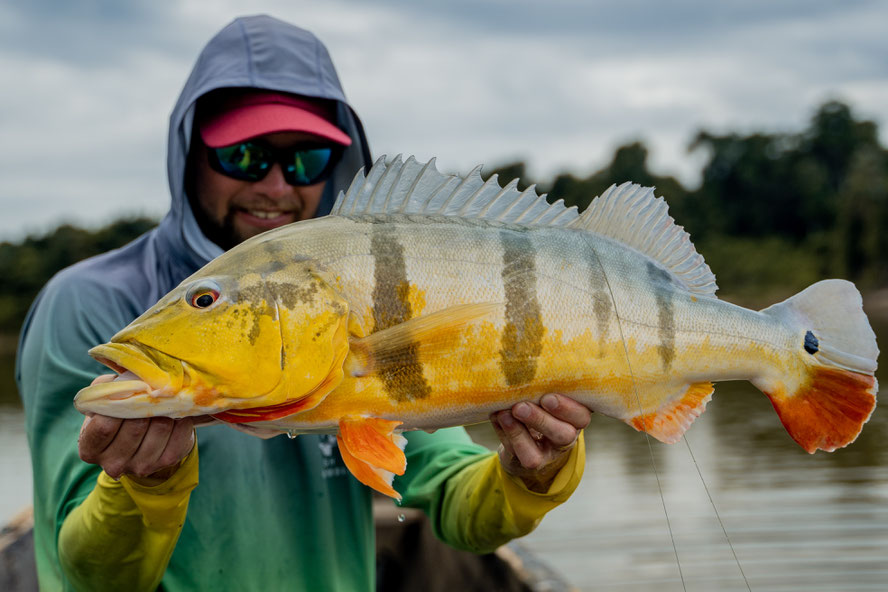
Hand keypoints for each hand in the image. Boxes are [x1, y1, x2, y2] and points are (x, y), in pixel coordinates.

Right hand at [78, 375, 197, 484]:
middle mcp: (113, 463)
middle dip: (145, 404)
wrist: (143, 437)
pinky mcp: (167, 461)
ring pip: (161, 427)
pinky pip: (180, 433)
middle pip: (136, 426)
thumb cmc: (119, 413)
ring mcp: (141, 466)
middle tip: (150, 393)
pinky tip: (175, 413)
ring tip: (163, 402)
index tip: (127, 391)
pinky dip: (181, 419)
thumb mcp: (105, 399)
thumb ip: (108, 388)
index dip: (118, 405)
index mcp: (90, 449)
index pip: (104, 426)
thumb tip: (130, 375)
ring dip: (165, 410)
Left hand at [490, 393, 591, 492]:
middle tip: (521, 407)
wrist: (530, 436)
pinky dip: (505, 433)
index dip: (566, 408)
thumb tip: (525, 369)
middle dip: (540, 420)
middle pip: (564, 436)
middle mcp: (566, 437)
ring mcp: (546, 454)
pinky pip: (516, 454)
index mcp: (576, 417)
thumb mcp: (551, 390)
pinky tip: (498, 417)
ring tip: (504, 413)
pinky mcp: (527, 461)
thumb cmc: (543, 401)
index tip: (547, 398)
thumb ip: (545, 383)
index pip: (582, 416)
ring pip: (536, 454)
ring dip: (518, 432)